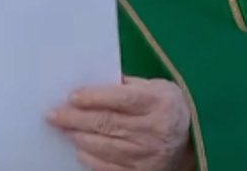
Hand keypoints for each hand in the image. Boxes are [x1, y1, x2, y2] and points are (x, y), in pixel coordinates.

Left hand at [48, 76, 195, 170]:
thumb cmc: (166, 107)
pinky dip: (91, 159)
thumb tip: (89, 84)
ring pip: (105, 146)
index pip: (120, 99)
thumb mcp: (155, 87)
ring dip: (79, 137)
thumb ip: (127, 84)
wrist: (192, 141)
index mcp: (158, 102)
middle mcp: (154, 130)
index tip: (72, 96)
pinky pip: (110, 168)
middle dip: (75, 118)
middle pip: (107, 123)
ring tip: (64, 129)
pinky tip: (80, 149)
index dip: (94, 97)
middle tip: (54, 115)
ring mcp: (148, 155)